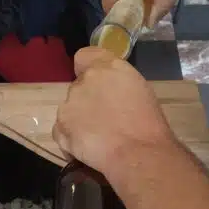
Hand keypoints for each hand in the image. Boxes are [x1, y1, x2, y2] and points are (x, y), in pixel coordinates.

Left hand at [54, 47, 174, 175]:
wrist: (137, 153)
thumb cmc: (148, 123)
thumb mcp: (139, 90)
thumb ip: (118, 84)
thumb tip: (110, 93)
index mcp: (107, 67)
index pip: (84, 56)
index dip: (88, 69)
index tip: (99, 85)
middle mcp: (83, 81)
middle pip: (79, 87)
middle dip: (89, 100)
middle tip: (106, 119)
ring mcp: (68, 105)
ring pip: (70, 109)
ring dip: (79, 119)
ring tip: (98, 138)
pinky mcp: (60, 128)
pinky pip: (61, 131)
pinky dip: (71, 139)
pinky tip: (87, 148)